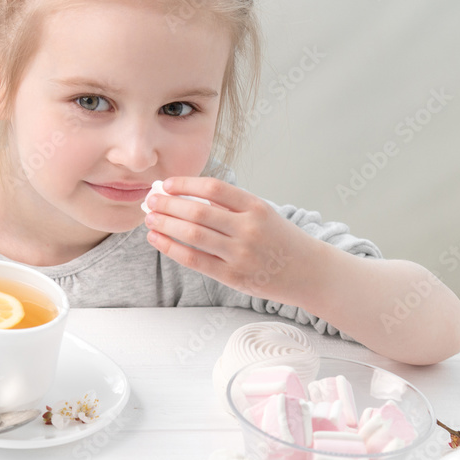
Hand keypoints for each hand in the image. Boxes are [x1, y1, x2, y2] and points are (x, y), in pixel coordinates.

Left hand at [143, 177, 312, 303]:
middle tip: (150, 199)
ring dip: (165, 224)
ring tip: (150, 218)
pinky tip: (158, 239)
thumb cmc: (281, 239)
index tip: (167, 183)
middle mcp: (248, 229)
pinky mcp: (233, 277)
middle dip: (168, 204)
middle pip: (198, 212)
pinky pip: (195, 260)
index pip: (214, 189)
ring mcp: (240, 254)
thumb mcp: (262, 212)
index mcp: (256, 207)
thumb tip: (184, 196)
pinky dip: (171, 248)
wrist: (309, 272)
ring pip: (192, 236)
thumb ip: (229, 206)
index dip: (186, 184)